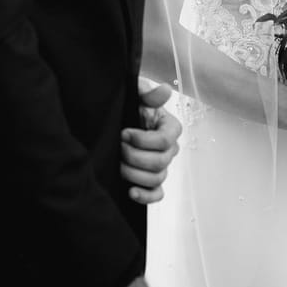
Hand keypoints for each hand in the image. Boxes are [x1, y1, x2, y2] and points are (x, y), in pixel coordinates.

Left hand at [120, 80, 181, 203]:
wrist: (116, 123)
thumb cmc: (130, 107)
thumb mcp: (136, 95)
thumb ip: (149, 92)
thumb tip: (165, 90)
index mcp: (169, 128)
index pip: (165, 140)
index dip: (144, 140)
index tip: (124, 133)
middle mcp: (170, 149)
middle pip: (160, 162)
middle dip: (135, 157)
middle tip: (119, 148)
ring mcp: (162, 166)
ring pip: (156, 179)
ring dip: (134, 174)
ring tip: (118, 164)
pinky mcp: (152, 182)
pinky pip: (156, 194)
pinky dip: (145, 196)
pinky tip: (131, 191)